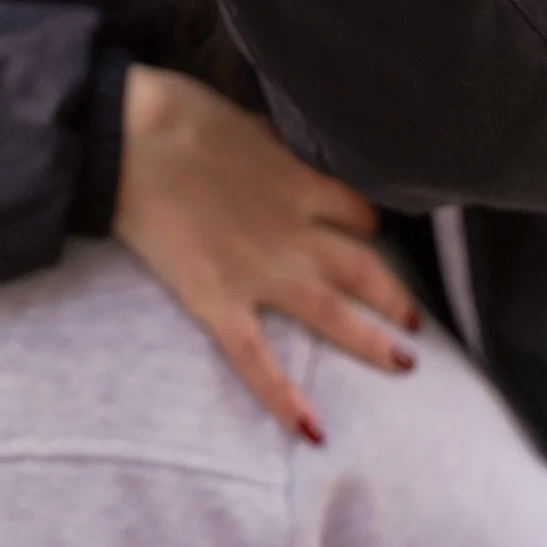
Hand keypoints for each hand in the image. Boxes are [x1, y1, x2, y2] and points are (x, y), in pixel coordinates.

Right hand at [112, 64, 420, 446]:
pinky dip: (285, 398)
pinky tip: (314, 431)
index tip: (372, 240)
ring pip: (333, 315)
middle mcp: (295, 232)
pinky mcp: (219, 302)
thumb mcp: (245, 121)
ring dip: (373, 340)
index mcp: (300, 182)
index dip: (368, 227)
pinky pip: (258, 361)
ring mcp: (261, 272)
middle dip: (394, 295)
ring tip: (405, 363)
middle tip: (417, 321)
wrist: (130, 137)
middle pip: (363, 268)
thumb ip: (271, 147)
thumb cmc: (178, 114)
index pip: (357, 212)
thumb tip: (279, 149)